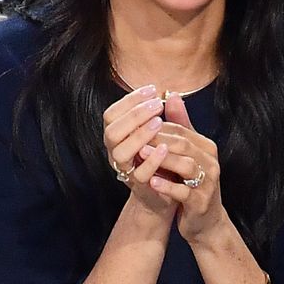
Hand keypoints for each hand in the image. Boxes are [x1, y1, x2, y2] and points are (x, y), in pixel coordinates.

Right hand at [101, 84, 174, 219]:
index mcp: (118, 137)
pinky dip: (152, 159)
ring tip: (159, 122)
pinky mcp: (139, 186)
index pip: (111, 115)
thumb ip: (164, 118)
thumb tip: (171, 94)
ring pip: (120, 152)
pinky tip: (165, 147)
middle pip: (112, 131)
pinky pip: (139, 173)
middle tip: (157, 105)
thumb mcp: (162, 135)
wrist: (165, 193)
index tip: (152, 90)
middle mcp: (115, 153)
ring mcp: (125, 170)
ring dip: (139, 135)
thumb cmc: (161, 159)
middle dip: (134, 115)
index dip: (129, 101)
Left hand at [137, 93, 225, 242]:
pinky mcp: (202, 202)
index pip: (181, 131)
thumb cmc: (192, 184)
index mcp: (206, 148)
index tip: (135, 124)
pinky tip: (151, 182)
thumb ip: (181, 125)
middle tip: (134, 135)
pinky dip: (168, 186)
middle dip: (159, 138)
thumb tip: (171, 95)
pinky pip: (184, 192)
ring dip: (162, 159)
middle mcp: (211, 162)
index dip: (158, 126)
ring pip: (186, 165)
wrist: (206, 221)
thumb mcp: (188, 153)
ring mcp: (208, 183)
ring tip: (141, 154)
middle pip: (184, 144)